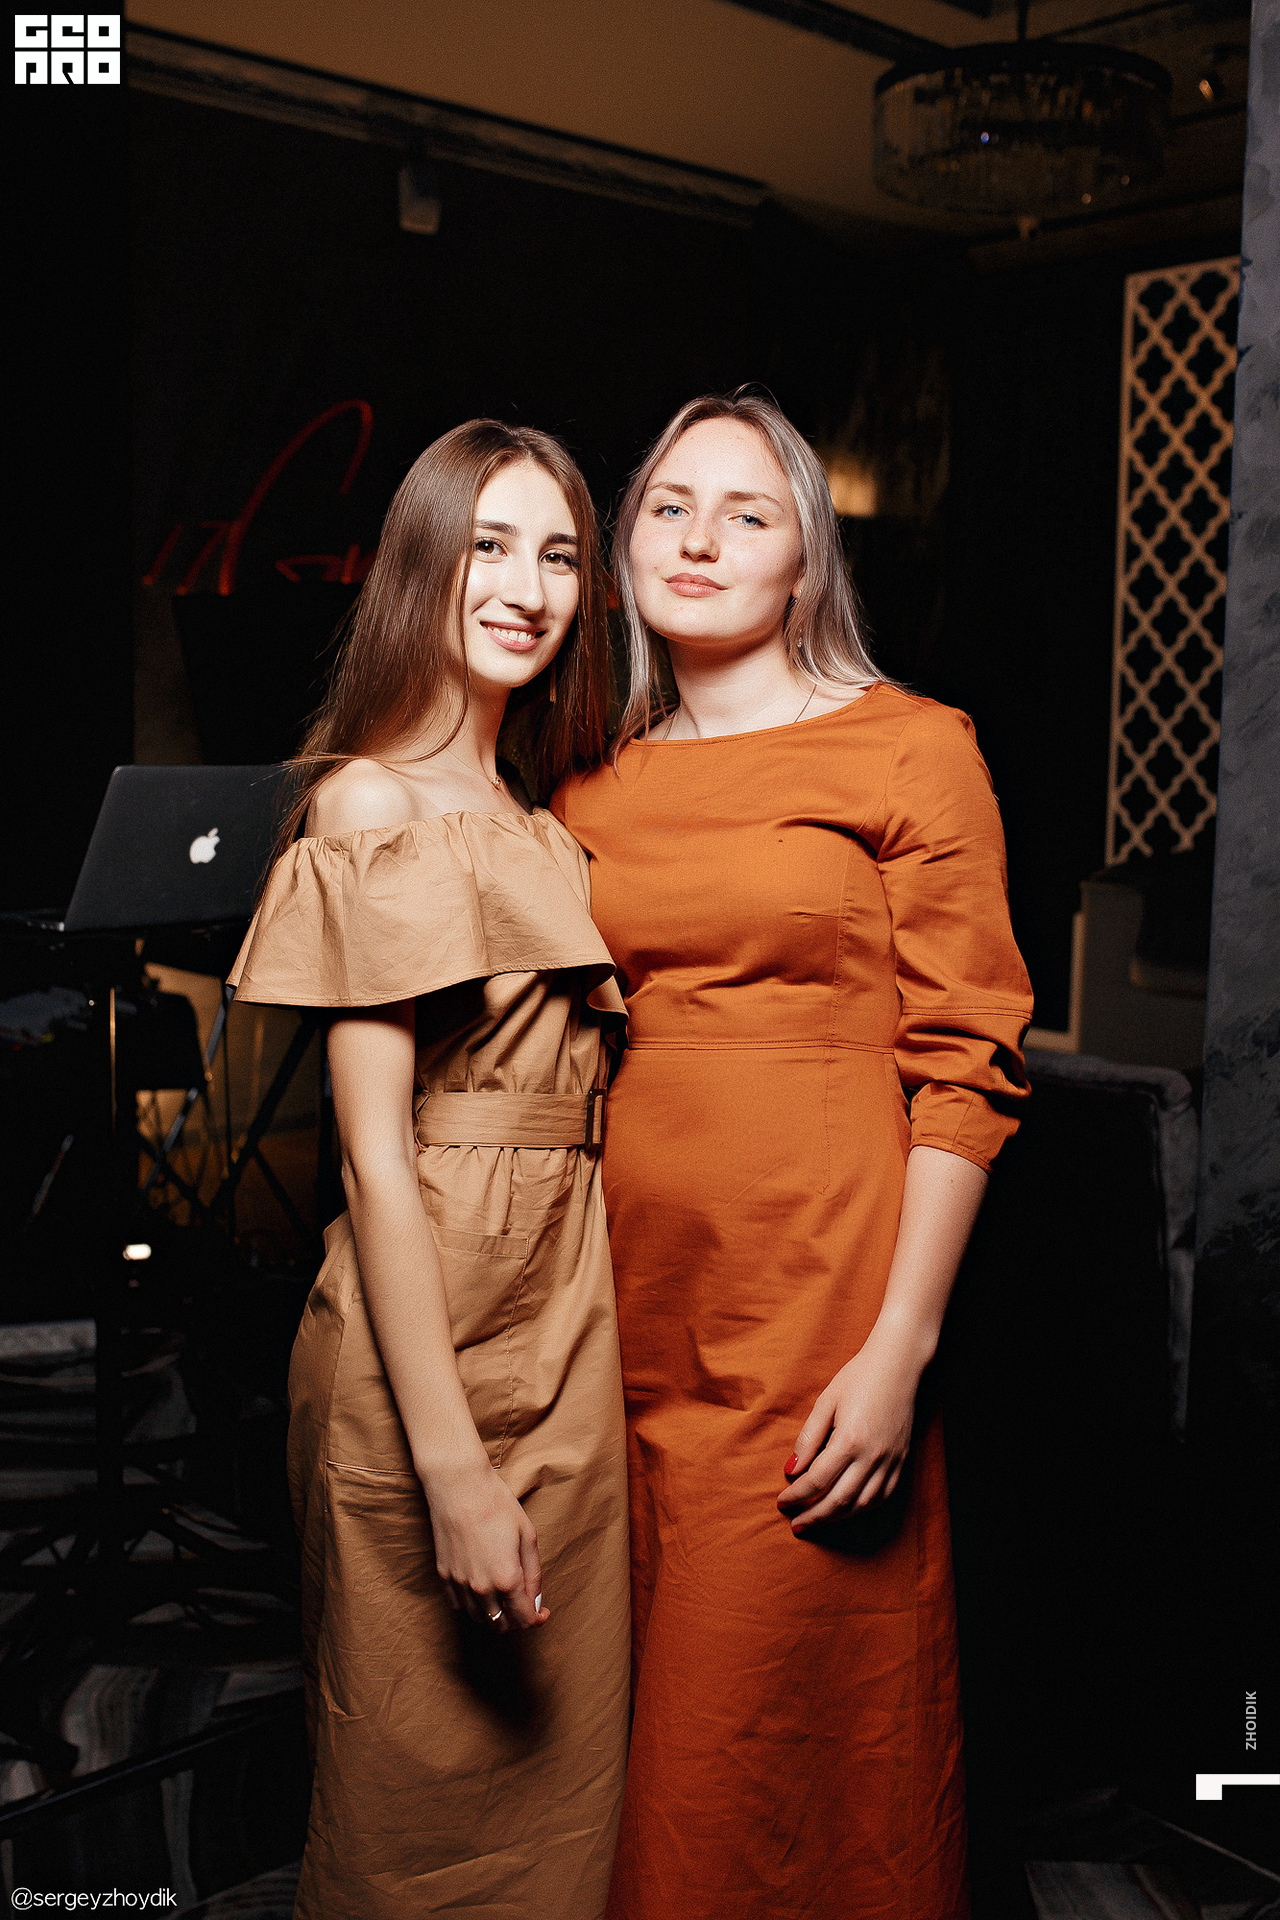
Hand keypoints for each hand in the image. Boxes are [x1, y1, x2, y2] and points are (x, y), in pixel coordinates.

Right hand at [419, 1455, 549, 1631]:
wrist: (458, 1485)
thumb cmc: (496, 1504)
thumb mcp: (527, 1535)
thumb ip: (533, 1572)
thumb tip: (535, 1598)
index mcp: (506, 1579)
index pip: (523, 1619)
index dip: (536, 1619)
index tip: (542, 1612)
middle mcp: (481, 1588)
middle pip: (500, 1625)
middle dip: (516, 1620)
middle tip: (523, 1603)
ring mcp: (459, 1583)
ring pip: (479, 1618)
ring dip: (494, 1614)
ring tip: (503, 1596)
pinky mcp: (443, 1574)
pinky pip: (458, 1604)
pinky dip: (472, 1604)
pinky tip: (481, 1588)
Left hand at [777, 1331, 923, 1533]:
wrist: (898, 1364)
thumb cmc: (859, 1377)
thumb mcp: (826, 1402)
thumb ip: (808, 1438)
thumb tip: (791, 1470)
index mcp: (850, 1439)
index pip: (817, 1479)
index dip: (797, 1495)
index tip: (782, 1502)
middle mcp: (872, 1455)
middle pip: (839, 1499)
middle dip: (815, 1515)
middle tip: (796, 1524)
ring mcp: (890, 1460)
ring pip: (862, 1503)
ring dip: (837, 1517)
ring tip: (817, 1521)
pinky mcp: (902, 1460)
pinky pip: (883, 1495)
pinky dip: (863, 1508)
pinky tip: (848, 1510)